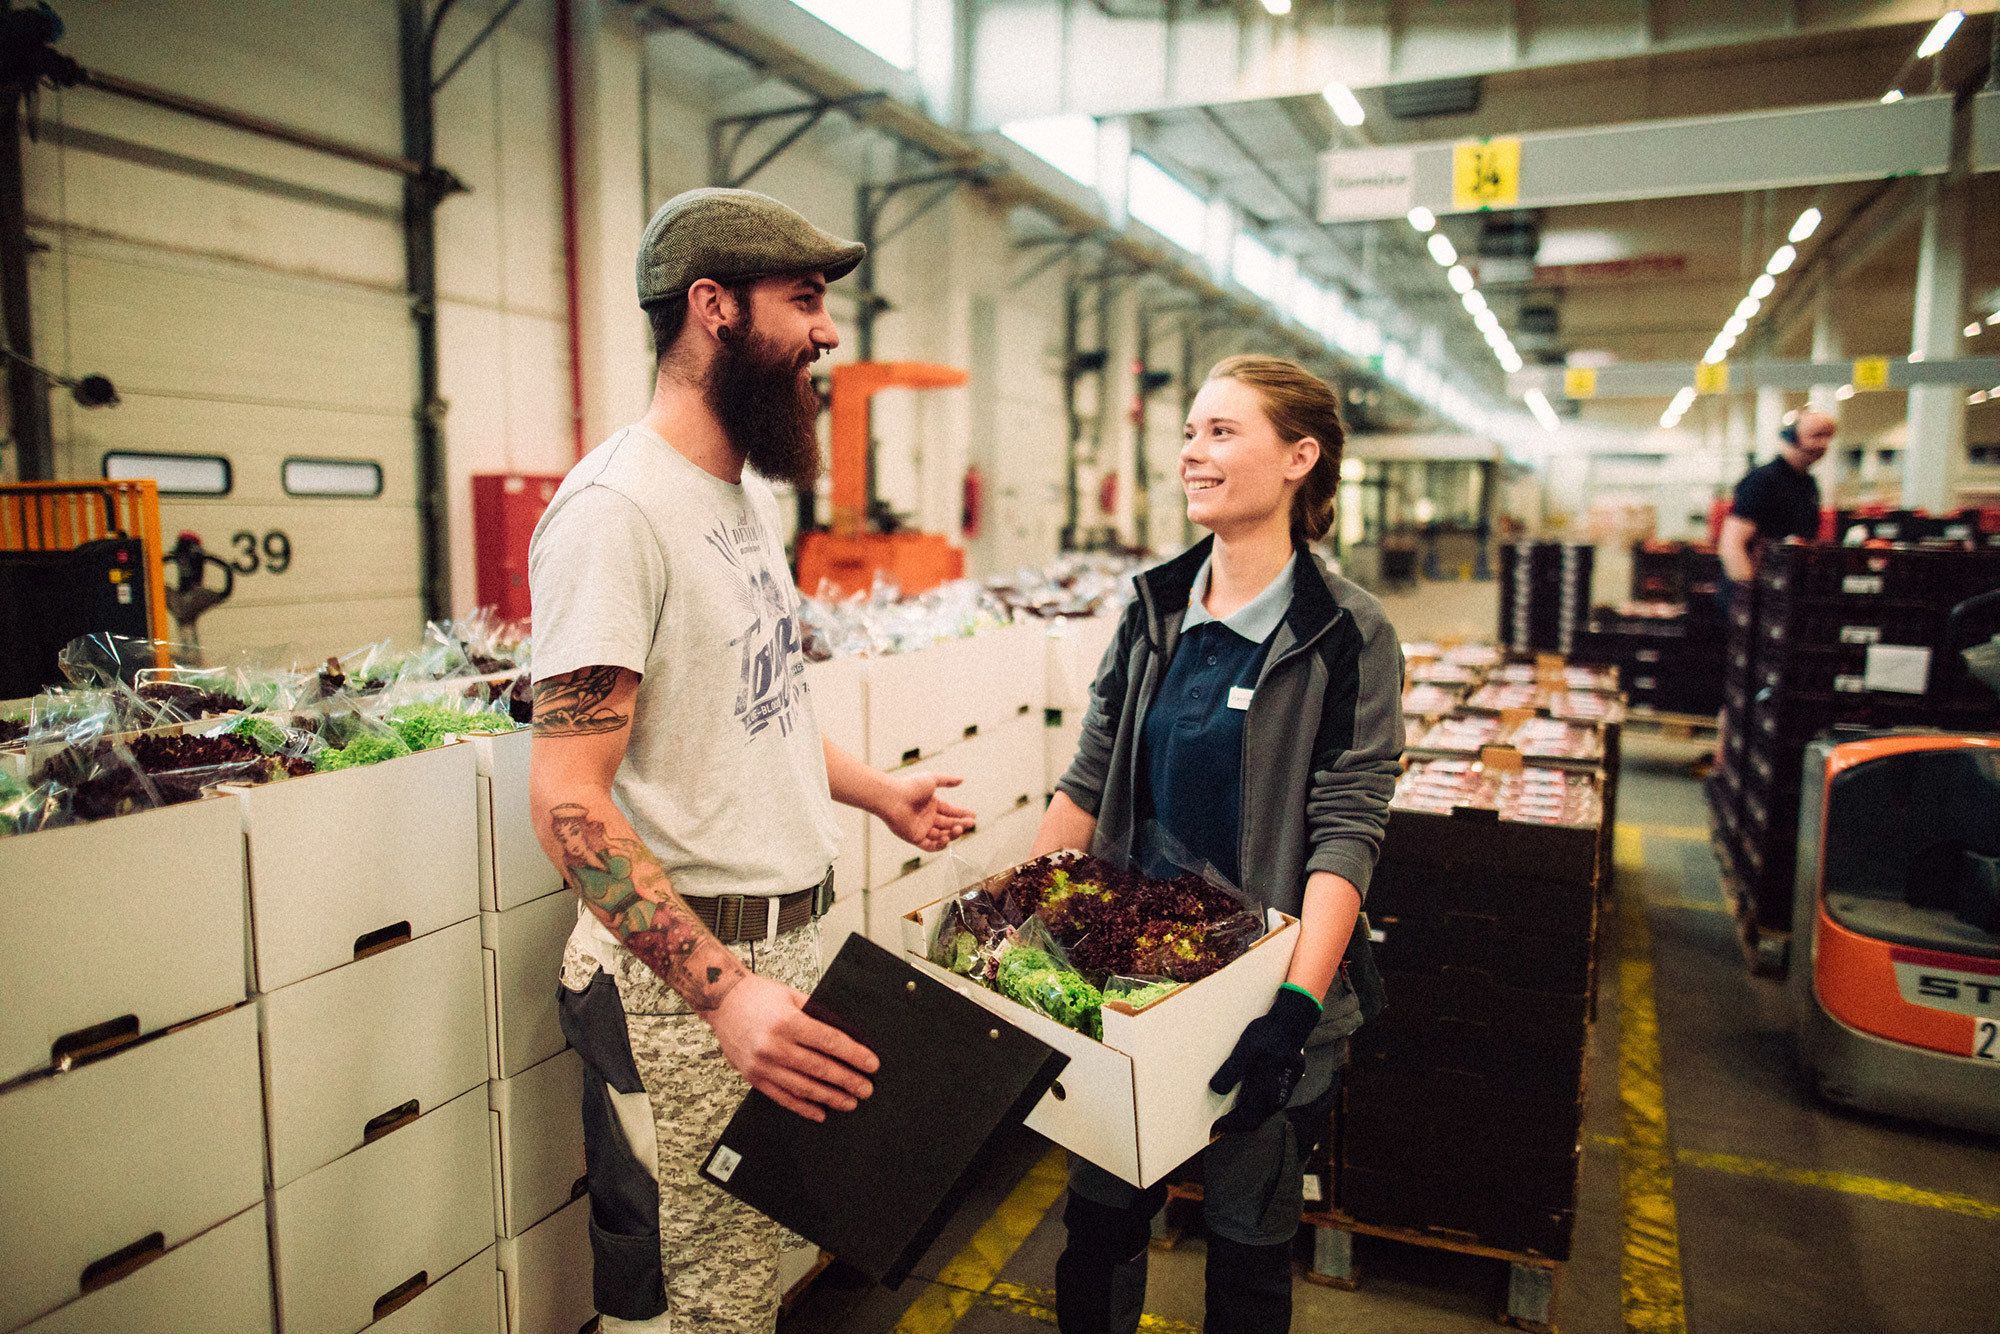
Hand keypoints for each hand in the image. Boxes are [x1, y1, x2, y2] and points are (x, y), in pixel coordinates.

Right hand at [706, 974, 879, 1121]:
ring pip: (803, 1087)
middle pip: (819, 1068)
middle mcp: (774, 1045)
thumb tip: (847, 1034)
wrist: (722, 1002)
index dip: (854, 1055)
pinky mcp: (753, 1077)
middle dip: (847, 1081)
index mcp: (787, 1022)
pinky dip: (803, 1107)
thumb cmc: (758, 996)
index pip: (829, 1042)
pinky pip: (782, 1097)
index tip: (871, 1064)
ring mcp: (762, 1064)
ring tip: (849, 1102)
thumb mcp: (792, 996)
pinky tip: (820, 1112)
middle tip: (866, 1089)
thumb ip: (817, 1014)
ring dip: (830, 1097)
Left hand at [878, 772, 975, 850]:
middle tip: (971, 823)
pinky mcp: (915, 838)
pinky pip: (930, 846)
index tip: (974, 815)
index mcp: (932, 805)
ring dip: (952, 834)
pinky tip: (947, 839)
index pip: (951, 811)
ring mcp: (922, 829)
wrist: (892, 798)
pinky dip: (940, 845)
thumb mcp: (932, 780)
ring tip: (959, 828)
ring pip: (942, 835)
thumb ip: (947, 780)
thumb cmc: (910, 786)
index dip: (962, 813)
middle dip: (961, 824)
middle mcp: (928, 818)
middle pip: (948, 824)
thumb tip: (962, 779)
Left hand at [1209, 985, 1320, 1134]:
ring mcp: (1283, 1092)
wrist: (1292, 1022)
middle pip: (1254, 1120)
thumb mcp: (1245, 1050)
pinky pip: (1267, 1102)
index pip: (1247, 1121)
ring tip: (1226, 1111)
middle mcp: (1278, 1098)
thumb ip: (1231, 1071)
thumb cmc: (1268, 1035)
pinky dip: (1253, 1105)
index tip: (1213, 1129)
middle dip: (1235, 1124)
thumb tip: (1216, 1089)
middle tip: (1217, 1123)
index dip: (1229, 1127)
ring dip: (1244, 1114)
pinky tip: (1242, 1095)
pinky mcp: (1285, 1084)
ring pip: (1262, 1112)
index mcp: (1268, 1094)